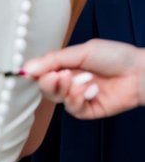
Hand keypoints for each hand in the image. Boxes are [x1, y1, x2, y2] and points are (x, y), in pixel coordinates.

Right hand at [24, 40, 144, 119]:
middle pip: (47, 88)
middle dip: (49, 82)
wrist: (140, 72)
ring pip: (58, 99)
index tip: (30, 71)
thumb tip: (27, 67)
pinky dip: (78, 98)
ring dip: (66, 89)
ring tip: (81, 79)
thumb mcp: (81, 51)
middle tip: (58, 75)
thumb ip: (53, 60)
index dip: (36, 73)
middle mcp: (71, 82)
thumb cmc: (116, 57)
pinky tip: (90, 89)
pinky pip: (73, 109)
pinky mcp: (89, 110)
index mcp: (67, 66)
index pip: (42, 72)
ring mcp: (80, 97)